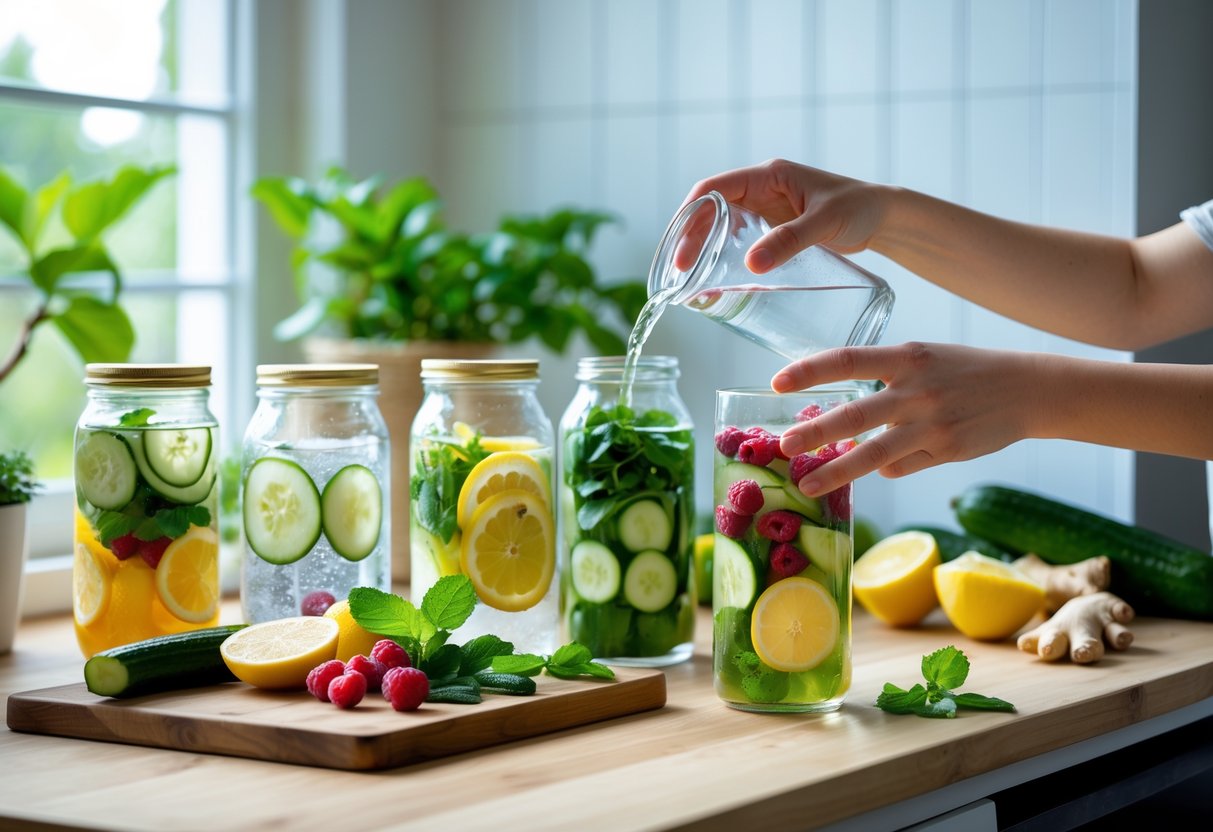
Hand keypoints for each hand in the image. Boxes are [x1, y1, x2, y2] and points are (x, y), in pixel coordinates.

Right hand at [677, 159, 890, 272]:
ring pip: (721, 226)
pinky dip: (723, 258)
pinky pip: (739, 241)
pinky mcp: (773, 230)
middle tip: (682, 272)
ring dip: (703, 250)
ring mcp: (766, 210)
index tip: (681, 248)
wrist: (885, 217)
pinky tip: (718, 282)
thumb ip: (790, 241)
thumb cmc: (860, 208)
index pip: (714, 188)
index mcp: (768, 175)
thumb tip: (752, 265)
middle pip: (710, 210)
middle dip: (690, 238)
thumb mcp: (825, 222)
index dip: (691, 216)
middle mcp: (761, 189)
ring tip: (691, 281)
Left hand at [771, 343, 1045, 495]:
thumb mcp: (923, 358)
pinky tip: (882, 464)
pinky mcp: (945, 451)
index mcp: (906, 356)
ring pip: (874, 453)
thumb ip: (884, 380)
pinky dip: (884, 468)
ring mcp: (932, 424)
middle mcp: (917, 390)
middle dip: (816, 432)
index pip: (847, 359)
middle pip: (856, 413)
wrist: (1027, 389)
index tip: (777, 383)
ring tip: (805, 483)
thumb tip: (837, 413)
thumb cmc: (964, 371)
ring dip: (836, 471)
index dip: (810, 371)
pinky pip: (899, 466)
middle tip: (784, 444)